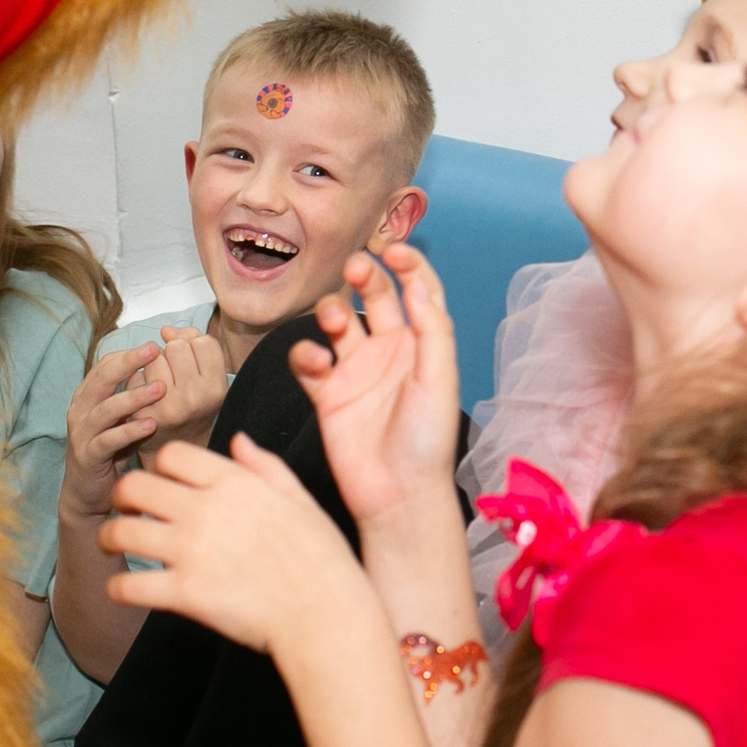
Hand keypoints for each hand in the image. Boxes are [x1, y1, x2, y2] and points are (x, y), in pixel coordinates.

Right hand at [59, 341, 167, 520]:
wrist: (87, 492)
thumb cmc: (110, 450)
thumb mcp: (120, 418)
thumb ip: (132, 396)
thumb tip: (160, 369)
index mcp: (86, 397)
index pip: (104, 366)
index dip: (128, 354)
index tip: (155, 345)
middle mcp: (80, 411)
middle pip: (101, 380)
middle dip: (128, 363)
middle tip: (154, 351)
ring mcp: (81, 433)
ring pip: (106, 409)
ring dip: (134, 397)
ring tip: (160, 388)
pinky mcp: (88, 456)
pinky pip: (109, 440)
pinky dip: (129, 431)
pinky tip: (151, 424)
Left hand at [101, 435, 371, 654]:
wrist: (325, 613)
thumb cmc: (320, 558)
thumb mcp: (299, 498)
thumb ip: (264, 466)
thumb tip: (239, 440)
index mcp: (233, 482)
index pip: (172, 456)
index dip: (159, 469)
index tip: (160, 486)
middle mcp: (206, 509)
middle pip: (134, 487)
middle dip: (121, 498)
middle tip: (123, 512)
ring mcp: (191, 551)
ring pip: (121, 532)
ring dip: (109, 539)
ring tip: (112, 547)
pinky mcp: (184, 593)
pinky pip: (128, 586)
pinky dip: (118, 588)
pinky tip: (124, 590)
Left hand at [139, 324, 228, 453]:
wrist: (177, 444)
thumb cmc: (194, 404)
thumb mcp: (208, 376)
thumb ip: (194, 343)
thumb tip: (165, 331)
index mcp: (216, 388)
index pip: (202, 342)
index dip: (194, 346)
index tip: (193, 361)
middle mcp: (195, 398)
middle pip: (177, 346)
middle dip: (173, 353)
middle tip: (176, 373)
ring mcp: (168, 407)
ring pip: (154, 357)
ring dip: (155, 364)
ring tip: (161, 383)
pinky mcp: (143, 413)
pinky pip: (136, 375)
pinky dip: (139, 379)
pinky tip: (147, 395)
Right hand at [291, 247, 461, 527]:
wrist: (397, 496)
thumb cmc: (427, 444)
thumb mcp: (439, 382)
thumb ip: (431, 331)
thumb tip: (418, 286)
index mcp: (423, 345)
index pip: (418, 290)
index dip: (409, 265)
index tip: (394, 250)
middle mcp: (390, 351)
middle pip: (375, 296)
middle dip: (364, 276)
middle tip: (355, 267)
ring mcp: (357, 370)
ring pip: (337, 322)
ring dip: (332, 312)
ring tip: (333, 321)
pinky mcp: (328, 393)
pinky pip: (310, 361)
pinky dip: (306, 354)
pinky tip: (315, 362)